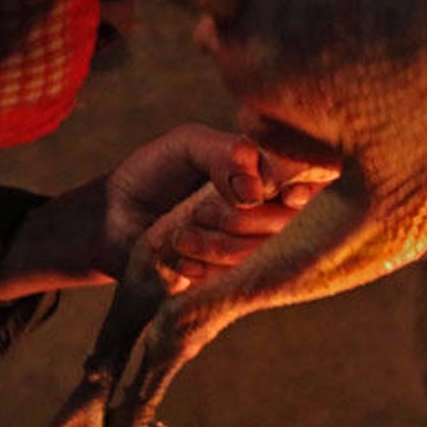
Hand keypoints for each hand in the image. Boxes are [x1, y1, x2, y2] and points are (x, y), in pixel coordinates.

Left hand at [99, 123, 337, 291]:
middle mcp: (270, 209)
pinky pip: (238, 281)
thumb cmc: (154, 173)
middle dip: (242, 220)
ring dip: (218, 246)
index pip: (315, 178)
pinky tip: (182, 263)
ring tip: (181, 237)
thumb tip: (254, 190)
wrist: (111, 219)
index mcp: (270, 171)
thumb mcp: (187, 145)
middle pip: (289, 223)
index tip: (270, 191)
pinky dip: (207, 270)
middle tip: (200, 212)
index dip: (301, 187)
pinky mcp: (232, 281)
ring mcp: (254, 248)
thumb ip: (225, 153)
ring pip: (263, 254)